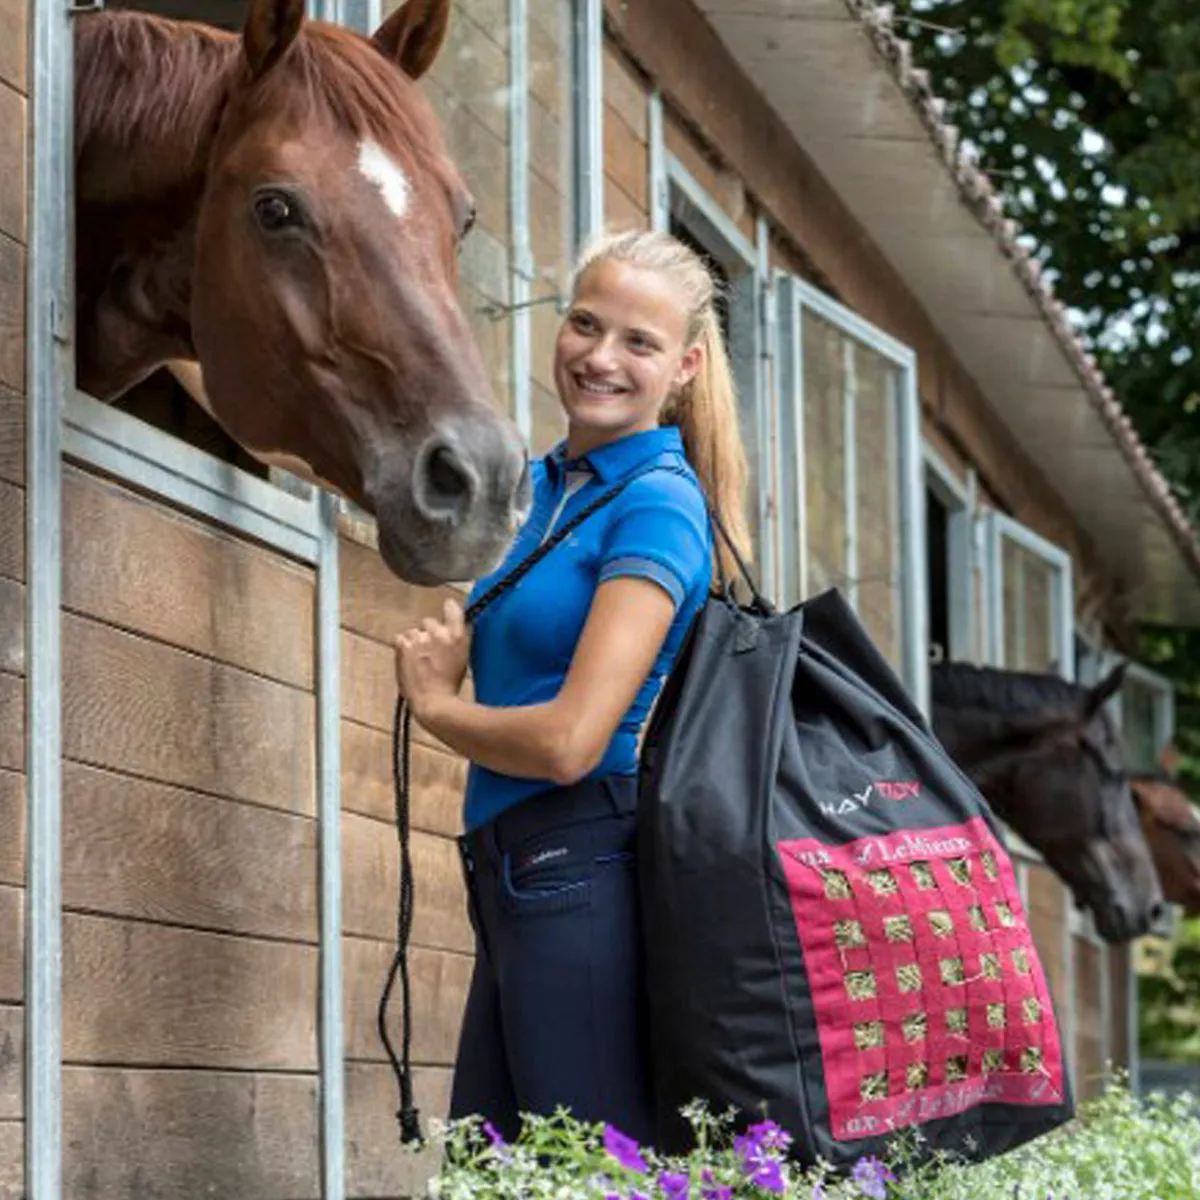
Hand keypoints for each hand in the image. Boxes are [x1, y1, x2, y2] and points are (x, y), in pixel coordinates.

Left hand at [394, 598, 470, 719]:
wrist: (433, 702)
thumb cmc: (449, 685)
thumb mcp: (463, 658)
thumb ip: (458, 638)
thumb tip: (453, 627)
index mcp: (458, 635)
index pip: (452, 608)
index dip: (448, 609)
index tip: (446, 613)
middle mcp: (439, 632)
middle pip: (429, 621)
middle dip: (428, 633)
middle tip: (429, 652)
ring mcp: (420, 638)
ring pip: (413, 632)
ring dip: (414, 643)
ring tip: (418, 661)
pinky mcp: (404, 645)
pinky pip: (400, 639)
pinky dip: (402, 648)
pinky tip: (408, 662)